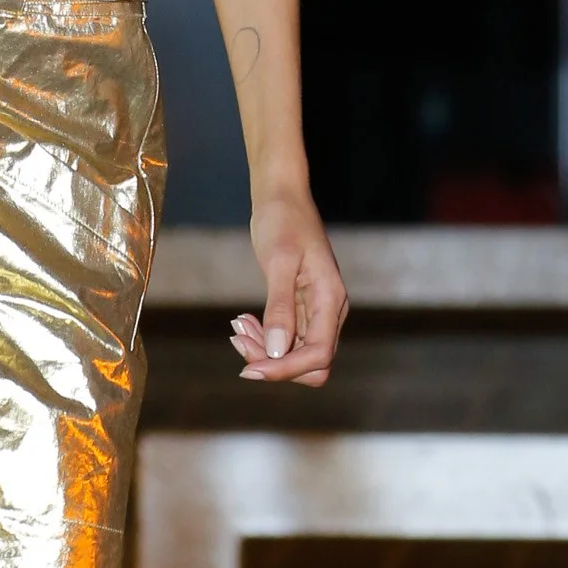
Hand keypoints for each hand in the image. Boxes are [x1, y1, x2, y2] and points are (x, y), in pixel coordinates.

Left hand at [229, 193, 347, 387]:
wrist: (281, 197)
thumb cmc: (283, 221)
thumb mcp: (278, 261)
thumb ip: (280, 306)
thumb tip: (277, 350)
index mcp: (330, 299)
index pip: (318, 356)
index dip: (285, 370)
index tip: (248, 368)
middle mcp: (329, 311)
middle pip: (310, 364)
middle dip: (273, 362)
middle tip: (238, 340)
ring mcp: (316, 311)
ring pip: (295, 354)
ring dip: (264, 350)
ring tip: (236, 327)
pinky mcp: (301, 308)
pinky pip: (286, 338)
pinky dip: (263, 337)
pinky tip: (242, 321)